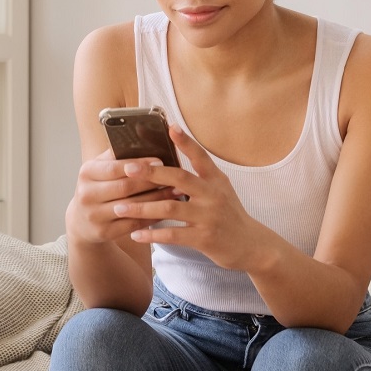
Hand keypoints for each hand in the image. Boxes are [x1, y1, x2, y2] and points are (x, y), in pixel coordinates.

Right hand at [66, 148, 181, 244]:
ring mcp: (94, 216)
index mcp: (87, 172)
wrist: (82, 220)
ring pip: (132, 207)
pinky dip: (153, 217)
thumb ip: (118, 154)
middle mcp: (86, 194)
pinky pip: (134, 224)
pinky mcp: (104, 233)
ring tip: (176, 192)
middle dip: (152, 182)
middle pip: (125, 187)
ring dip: (157, 200)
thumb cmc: (99, 186)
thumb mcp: (101, 167)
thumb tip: (145, 137)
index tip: (160, 160)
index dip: (139, 164)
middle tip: (175, 178)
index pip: (115, 167)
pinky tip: (167, 210)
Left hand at [113, 125, 264, 270]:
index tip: (169, 126)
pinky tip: (135, 234)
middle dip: (151, 173)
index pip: (200, 156)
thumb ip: (200, 176)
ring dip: (142, 208)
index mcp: (216, 180)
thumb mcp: (221, 190)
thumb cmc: (229, 215)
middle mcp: (213, 195)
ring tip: (119, 208)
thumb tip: (170, 164)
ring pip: (170, 208)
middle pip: (179, 178)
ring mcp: (209, 217)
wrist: (252, 245)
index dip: (185, 141)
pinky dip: (152, 234)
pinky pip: (173, 235)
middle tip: (127, 169)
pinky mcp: (204, 238)